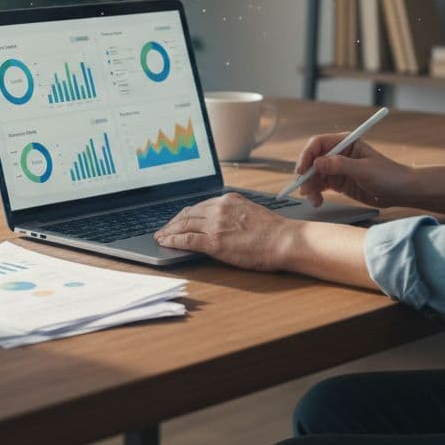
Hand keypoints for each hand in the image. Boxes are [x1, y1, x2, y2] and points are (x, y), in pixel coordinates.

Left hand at [154, 193, 295, 271]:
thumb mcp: (251, 212)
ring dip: (168, 232)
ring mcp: (215, 225)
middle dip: (172, 223)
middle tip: (162, 230)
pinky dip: (173, 241)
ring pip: (183, 226)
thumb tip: (222, 222)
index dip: (184, 215)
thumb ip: (233, 213)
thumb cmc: (274, 231)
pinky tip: (166, 243)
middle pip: (187, 214)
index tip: (177, 220)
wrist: (284, 240)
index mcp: (228, 200)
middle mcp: (219, 209)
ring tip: (160, 237)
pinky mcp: (214, 242)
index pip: (199, 206)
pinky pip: (186, 240)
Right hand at [294, 133, 411, 208]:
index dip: (307, 155)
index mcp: (346, 142)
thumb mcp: (364, 170)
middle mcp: (338, 153)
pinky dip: (316, 193)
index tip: (302, 171)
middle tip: (305, 189)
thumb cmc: (388, 175)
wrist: (402, 192)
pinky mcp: (338, 182)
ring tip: (313, 200)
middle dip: (306, 175)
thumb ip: (340, 165)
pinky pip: (321, 186)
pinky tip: (317, 201)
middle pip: (313, 160)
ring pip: (314, 175)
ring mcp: (338, 169)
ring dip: (310, 187)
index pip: (318, 144)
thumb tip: (317, 163)